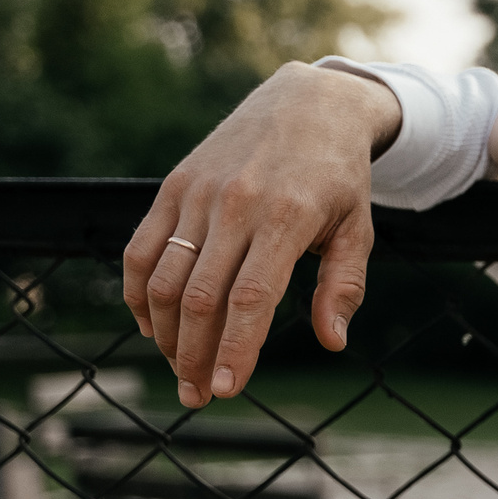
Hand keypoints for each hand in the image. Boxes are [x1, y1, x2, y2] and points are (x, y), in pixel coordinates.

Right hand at [122, 62, 401, 409]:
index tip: (226, 390)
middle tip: (198, 395)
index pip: (251, 298)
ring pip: (165, 280)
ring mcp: (198, 194)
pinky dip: (138, 295)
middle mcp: (237, 204)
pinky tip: (153, 326)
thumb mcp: (359, 226)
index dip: (235, 349)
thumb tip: (332, 341)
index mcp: (288, 217)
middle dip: (195, 356)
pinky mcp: (173, 187)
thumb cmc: (338, 175)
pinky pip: (142, 250)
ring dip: (165, 334)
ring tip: (181, 368)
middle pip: (202, 298)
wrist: (307, 103)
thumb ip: (343, 284)